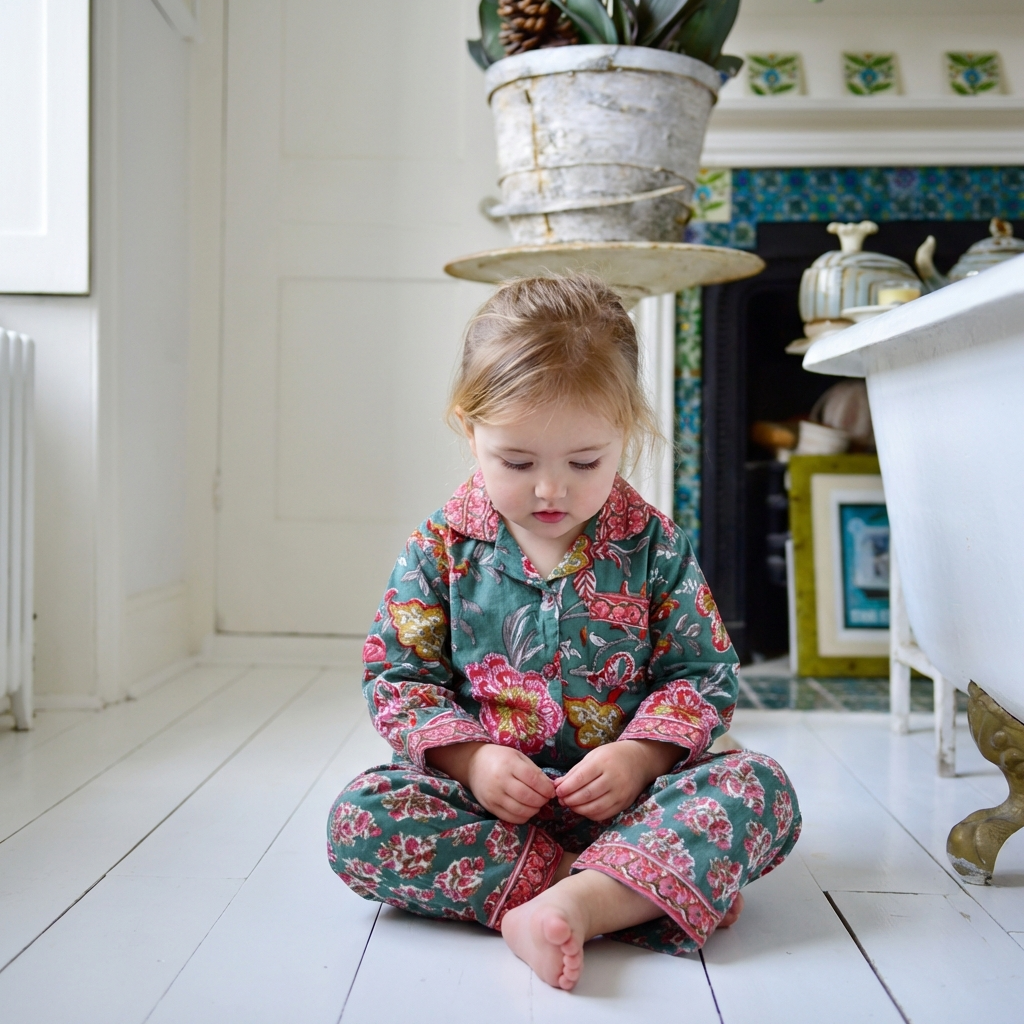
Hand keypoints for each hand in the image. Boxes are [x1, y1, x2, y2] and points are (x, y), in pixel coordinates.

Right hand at [426, 742, 555, 823]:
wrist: (473, 764)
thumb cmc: (500, 758)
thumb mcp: (517, 756)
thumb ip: (534, 771)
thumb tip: (550, 787)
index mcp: (509, 763)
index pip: (533, 779)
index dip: (546, 788)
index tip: (551, 791)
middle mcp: (500, 780)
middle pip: (528, 797)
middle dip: (542, 800)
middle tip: (545, 798)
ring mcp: (494, 795)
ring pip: (520, 810)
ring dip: (534, 810)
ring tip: (537, 804)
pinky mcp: (490, 807)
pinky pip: (511, 818)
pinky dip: (523, 817)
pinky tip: (526, 810)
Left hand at [553, 740, 682, 820]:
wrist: (640, 761)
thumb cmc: (612, 756)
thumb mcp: (593, 756)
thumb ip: (576, 771)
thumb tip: (558, 785)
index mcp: (604, 762)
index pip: (581, 778)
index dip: (567, 787)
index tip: (557, 791)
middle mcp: (614, 778)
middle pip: (587, 794)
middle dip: (570, 799)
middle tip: (561, 800)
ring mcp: (621, 793)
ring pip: (595, 807)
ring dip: (578, 809)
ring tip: (570, 805)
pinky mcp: (624, 804)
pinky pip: (604, 814)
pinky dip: (590, 814)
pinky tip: (583, 809)